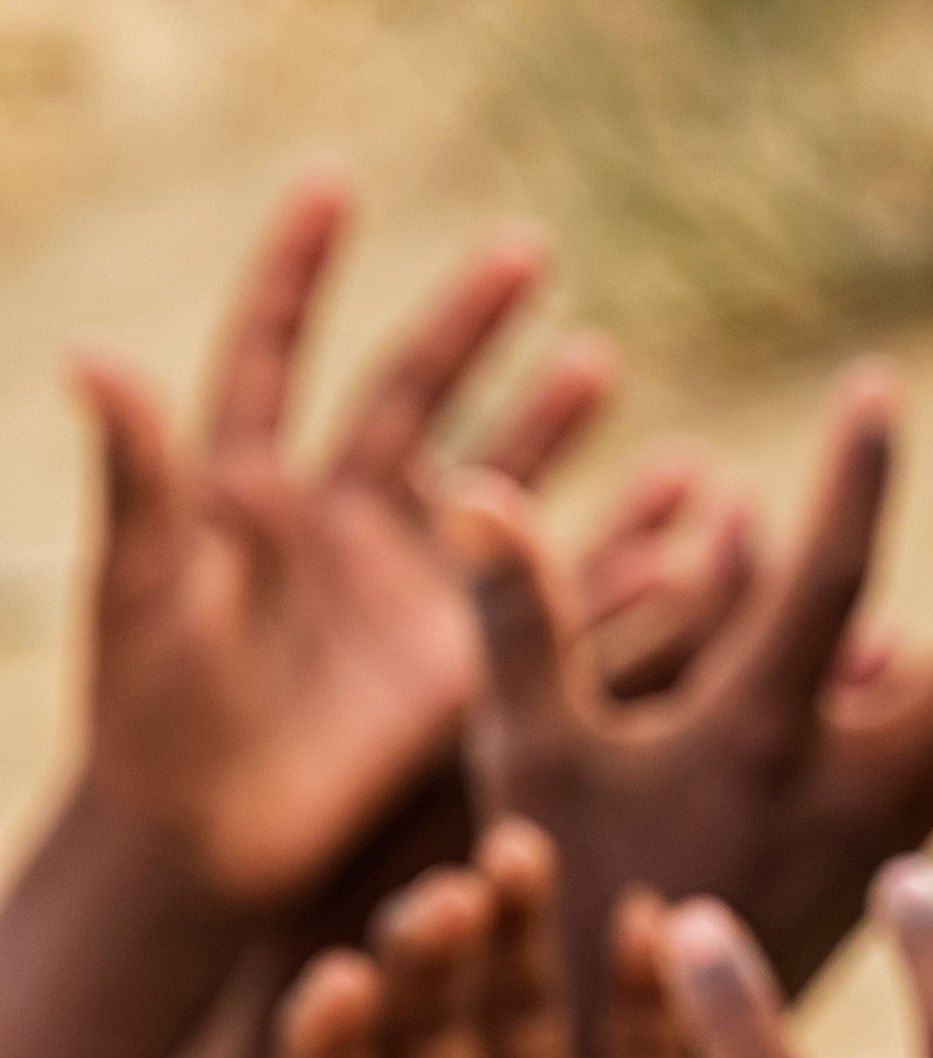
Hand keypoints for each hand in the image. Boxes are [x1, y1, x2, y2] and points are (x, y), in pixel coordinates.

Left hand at [67, 179, 608, 915]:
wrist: (205, 839)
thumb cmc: (149, 713)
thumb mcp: (137, 586)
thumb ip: (135, 475)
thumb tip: (93, 353)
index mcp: (251, 488)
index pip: (276, 351)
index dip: (300, 267)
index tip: (339, 183)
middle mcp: (342, 524)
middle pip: (414, 395)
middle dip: (468, 321)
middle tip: (529, 250)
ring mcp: (411, 591)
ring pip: (497, 482)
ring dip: (552, 428)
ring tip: (603, 363)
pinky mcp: (467, 665)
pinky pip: (558, 601)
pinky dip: (617, 565)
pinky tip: (679, 528)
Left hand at [252, 823, 737, 1057]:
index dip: (330, 1048)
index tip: (339, 983)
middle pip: (426, 1044)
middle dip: (427, 962)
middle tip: (451, 897)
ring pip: (522, 1022)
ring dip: (514, 936)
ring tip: (515, 860)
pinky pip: (647, 1053)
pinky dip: (642, 987)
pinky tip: (649, 923)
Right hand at [453, 373, 932, 1007]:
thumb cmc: (559, 903)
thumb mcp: (525, 757)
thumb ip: (517, 623)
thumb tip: (482, 489)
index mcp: (765, 743)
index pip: (837, 578)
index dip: (860, 473)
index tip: (876, 389)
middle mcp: (861, 792)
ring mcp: (899, 837)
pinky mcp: (904, 870)